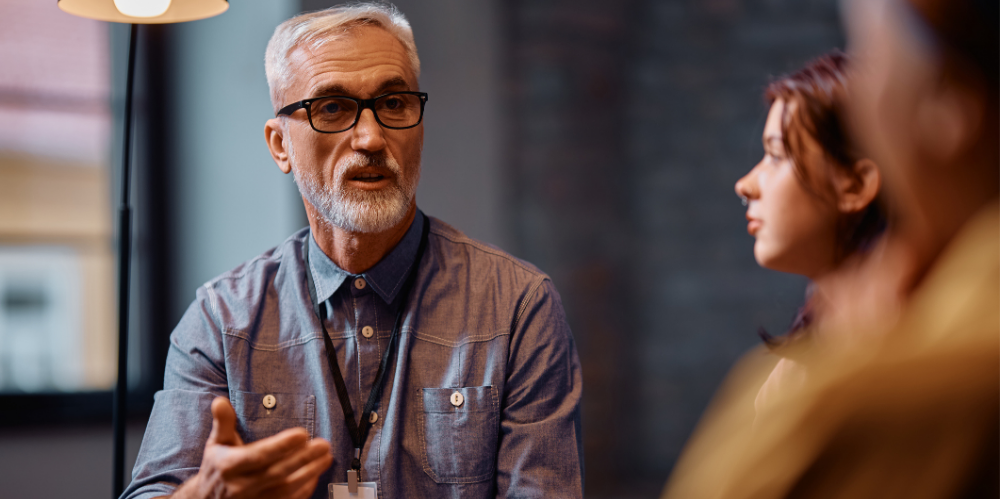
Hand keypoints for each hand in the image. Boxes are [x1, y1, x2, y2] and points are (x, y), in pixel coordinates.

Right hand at [170, 396, 331, 498]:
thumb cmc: (217, 467)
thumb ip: (223, 422)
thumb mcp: (217, 443)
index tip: (302, 434)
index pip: (258, 456)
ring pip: (286, 489)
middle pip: (277, 472)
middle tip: (323, 445)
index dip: (281, 445)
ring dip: (309, 473)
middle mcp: (241, 486)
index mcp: (229, 466)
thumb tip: (220, 401)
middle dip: (303, 458)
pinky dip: (304, 489)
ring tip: (326, 457)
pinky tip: (316, 474)